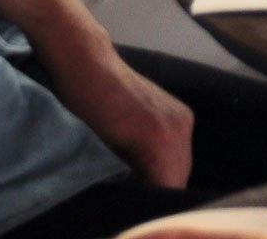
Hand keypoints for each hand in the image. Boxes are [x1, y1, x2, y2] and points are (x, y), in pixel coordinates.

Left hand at [51, 41, 192, 187]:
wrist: (87, 63)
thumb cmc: (84, 107)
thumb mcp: (101, 151)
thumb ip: (126, 177)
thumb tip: (135, 196)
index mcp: (162, 140)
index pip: (169, 188)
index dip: (151, 201)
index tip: (132, 203)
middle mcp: (181, 127)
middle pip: (180, 178)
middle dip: (160, 190)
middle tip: (133, 196)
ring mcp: (183, 117)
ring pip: (182, 164)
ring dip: (163, 175)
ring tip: (137, 180)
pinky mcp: (180, 111)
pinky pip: (180, 149)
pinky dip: (165, 160)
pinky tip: (144, 161)